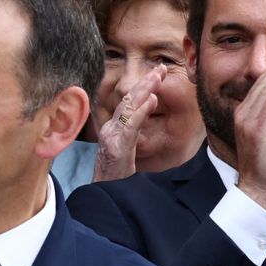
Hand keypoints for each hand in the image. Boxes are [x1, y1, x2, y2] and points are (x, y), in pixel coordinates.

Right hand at [93, 65, 165, 182]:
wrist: (104, 196)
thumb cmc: (116, 178)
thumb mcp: (126, 151)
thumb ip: (134, 131)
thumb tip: (148, 108)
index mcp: (114, 129)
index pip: (129, 103)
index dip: (143, 86)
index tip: (157, 73)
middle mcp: (110, 129)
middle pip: (128, 100)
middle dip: (145, 82)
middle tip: (161, 68)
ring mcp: (111, 138)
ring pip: (128, 109)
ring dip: (144, 91)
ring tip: (158, 77)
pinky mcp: (117, 148)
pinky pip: (130, 127)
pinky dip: (141, 112)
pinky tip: (151, 101)